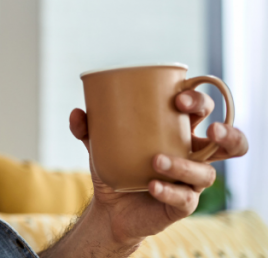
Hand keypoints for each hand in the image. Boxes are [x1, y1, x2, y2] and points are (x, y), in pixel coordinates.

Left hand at [67, 90, 248, 244]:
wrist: (109, 208)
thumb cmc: (115, 167)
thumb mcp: (99, 144)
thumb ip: (88, 128)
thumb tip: (78, 113)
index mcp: (178, 133)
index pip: (201, 111)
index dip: (199, 101)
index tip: (178, 98)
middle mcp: (192, 155)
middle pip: (227, 142)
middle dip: (227, 134)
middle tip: (210, 129)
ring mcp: (190, 182)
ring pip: (206, 173)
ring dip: (185, 165)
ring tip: (156, 160)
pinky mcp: (182, 205)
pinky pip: (185, 199)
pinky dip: (169, 191)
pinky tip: (152, 185)